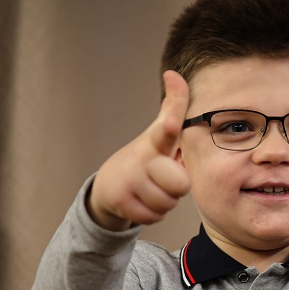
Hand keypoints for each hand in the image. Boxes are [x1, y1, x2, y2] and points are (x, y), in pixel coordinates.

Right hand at [86, 70, 191, 229]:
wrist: (109, 185)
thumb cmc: (145, 157)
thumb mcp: (158, 132)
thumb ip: (173, 107)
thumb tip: (173, 73)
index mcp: (155, 141)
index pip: (163, 131)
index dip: (169, 126)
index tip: (170, 123)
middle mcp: (140, 158)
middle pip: (179, 184)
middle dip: (178, 187)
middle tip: (166, 180)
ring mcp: (129, 180)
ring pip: (168, 203)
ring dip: (165, 202)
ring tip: (154, 191)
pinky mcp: (120, 201)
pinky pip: (154, 217)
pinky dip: (153, 214)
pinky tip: (144, 202)